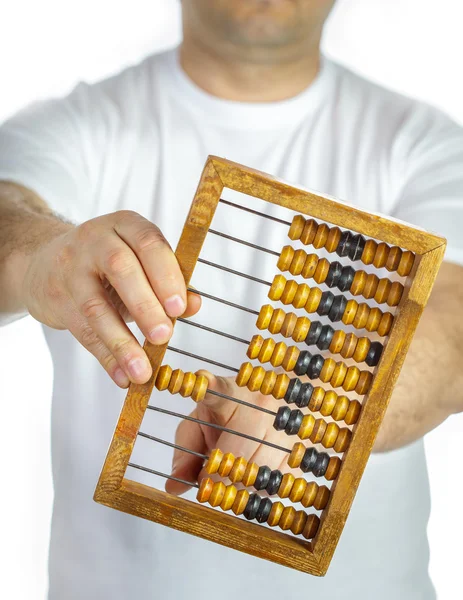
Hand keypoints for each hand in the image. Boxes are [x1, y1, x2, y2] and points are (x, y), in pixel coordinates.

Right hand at [22, 210, 199, 387]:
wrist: (47, 265)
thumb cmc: (108, 266)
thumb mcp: (140, 264)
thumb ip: (169, 282)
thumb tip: (194, 304)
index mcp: (125, 225)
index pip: (149, 243)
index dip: (166, 275)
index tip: (180, 308)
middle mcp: (95, 240)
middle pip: (120, 269)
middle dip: (146, 305)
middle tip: (164, 335)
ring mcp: (71, 268)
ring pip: (96, 306)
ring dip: (122, 342)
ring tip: (142, 371)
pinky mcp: (56, 299)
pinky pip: (82, 332)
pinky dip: (105, 357)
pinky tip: (122, 376)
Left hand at [166, 373, 288, 494]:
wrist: (276, 405)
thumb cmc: (228, 418)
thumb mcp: (201, 425)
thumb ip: (185, 453)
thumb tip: (173, 487)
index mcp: (228, 393)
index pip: (218, 388)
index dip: (209, 385)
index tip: (202, 380)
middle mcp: (260, 404)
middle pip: (236, 454)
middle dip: (217, 478)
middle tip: (207, 483)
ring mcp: (285, 424)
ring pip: (258, 472)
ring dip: (239, 487)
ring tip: (231, 479)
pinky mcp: (302, 446)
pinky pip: (278, 481)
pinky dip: (261, 489)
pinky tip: (254, 477)